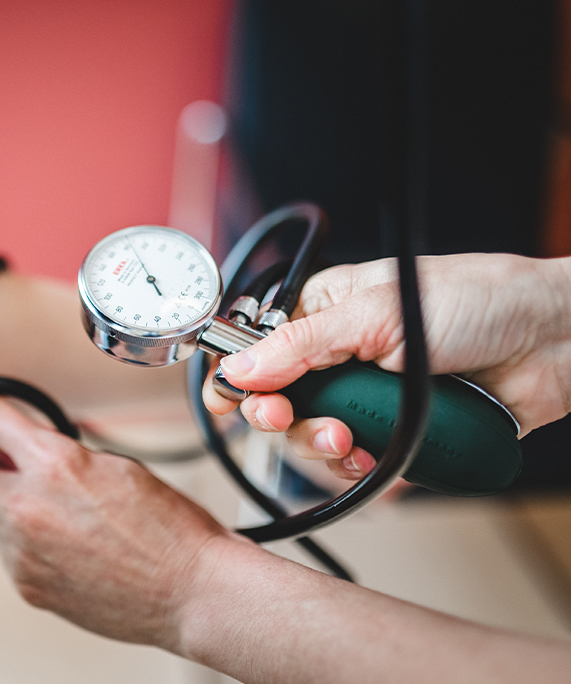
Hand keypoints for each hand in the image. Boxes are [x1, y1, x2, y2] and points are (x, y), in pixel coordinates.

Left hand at [0, 394, 252, 649]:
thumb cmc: (168, 529)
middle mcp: (27, 508)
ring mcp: (21, 553)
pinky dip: (28, 547)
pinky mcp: (25, 585)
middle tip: (30, 477)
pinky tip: (70, 550)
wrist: (190, 592)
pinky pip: (8, 553)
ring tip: (67, 522)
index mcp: (54, 465)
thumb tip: (27, 447)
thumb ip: (61, 452)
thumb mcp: (117, 465)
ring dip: (13, 512)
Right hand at [204, 254, 570, 479]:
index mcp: (323, 312)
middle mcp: (338, 356)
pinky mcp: (395, 431)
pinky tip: (374, 458)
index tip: (230, 404)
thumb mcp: (378, 314)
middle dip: (281, 419)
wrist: (552, 342)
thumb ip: (303, 345)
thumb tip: (240, 368)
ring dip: (323, 447)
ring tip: (352, 439)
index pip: (257, 348)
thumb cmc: (476, 301)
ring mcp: (366, 397)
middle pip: (277, 402)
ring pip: (314, 438)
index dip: (237, 379)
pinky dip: (360, 467)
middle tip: (288, 420)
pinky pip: (357, 462)